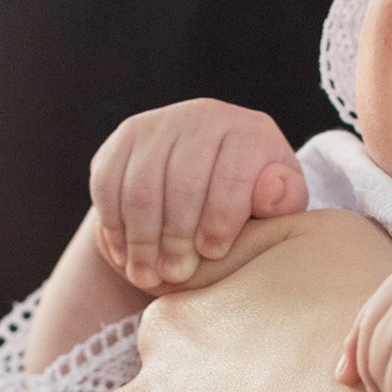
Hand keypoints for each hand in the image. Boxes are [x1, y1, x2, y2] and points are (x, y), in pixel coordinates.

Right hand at [90, 100, 306, 292]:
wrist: (205, 179)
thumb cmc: (249, 204)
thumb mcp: (277, 206)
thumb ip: (283, 202)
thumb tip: (269, 192)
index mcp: (249, 132)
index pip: (232, 173)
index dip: (221, 218)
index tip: (213, 254)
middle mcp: (204, 116)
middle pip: (182, 182)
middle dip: (176, 236)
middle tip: (175, 275)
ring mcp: (160, 124)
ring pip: (141, 186)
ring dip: (142, 238)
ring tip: (146, 275)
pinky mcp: (125, 138)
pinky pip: (108, 183)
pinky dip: (114, 224)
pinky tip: (126, 255)